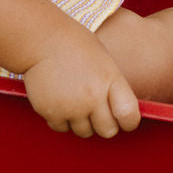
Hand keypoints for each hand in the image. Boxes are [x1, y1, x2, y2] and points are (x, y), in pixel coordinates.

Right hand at [23, 31, 140, 138]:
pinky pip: (62, 128)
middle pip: (108, 131)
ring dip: (82, 122)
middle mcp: (93, 97)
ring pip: (84, 132)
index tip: (125, 119)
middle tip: (97, 110)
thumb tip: (121, 115)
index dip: (129, 121)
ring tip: (76, 100)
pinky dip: (62, 119)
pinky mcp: (50, 112)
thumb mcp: (105, 63)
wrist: (42, 39)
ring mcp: (71, 107)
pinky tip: (60, 100)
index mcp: (111, 81)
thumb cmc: (76, 47)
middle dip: (104, 124)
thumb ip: (114, 89)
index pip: (129, 116)